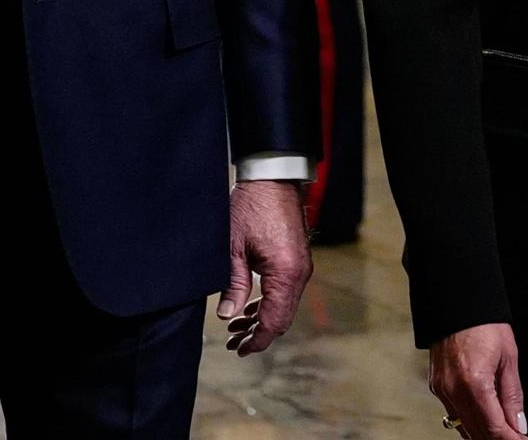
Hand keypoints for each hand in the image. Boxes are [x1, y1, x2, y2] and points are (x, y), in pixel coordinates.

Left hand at [220, 179, 311, 355]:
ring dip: (262, 319)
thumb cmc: (252, 206)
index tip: (239, 350)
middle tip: (233, 343)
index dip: (257, 341)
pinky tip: (250, 307)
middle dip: (258, 334)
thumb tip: (226, 315)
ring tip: (236, 328)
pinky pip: (286, 291)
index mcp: (285, 273)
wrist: (273, 177)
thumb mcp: (233, 248)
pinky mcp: (297, 260)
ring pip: (284, 306)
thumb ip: (233, 285)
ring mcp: (301, 267)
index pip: (274, 321)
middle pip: (282, 318)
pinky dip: (270, 303)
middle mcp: (299, 274)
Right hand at [429, 323, 526, 437]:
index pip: (494, 428)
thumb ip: (512, 396)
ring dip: (484, 434)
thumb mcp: (508, 358)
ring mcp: (441, 389)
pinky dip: (470, 422)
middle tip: (517, 439)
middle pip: (477, 433)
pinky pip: (454, 414)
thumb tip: (519, 425)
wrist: (455, 300)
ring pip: (463, 428)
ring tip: (505, 433)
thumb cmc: (484, 323)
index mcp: (474, 383)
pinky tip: (486, 421)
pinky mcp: (436, 386)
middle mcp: (453, 390)